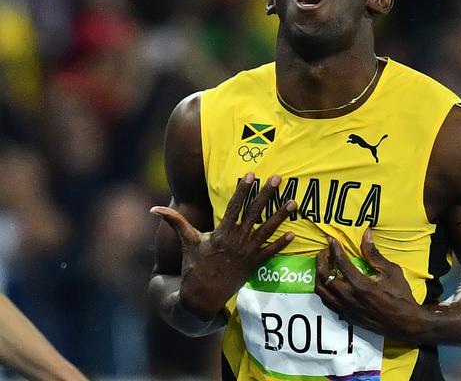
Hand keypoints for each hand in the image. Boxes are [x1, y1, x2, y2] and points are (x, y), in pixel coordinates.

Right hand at [151, 173, 295, 320]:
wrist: (202, 298)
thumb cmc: (194, 267)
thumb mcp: (186, 243)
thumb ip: (174, 222)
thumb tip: (153, 208)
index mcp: (221, 234)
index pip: (234, 207)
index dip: (243, 190)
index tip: (251, 174)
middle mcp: (237, 241)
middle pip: (255, 213)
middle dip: (267, 195)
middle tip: (278, 179)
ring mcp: (247, 253)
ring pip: (268, 230)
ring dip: (281, 216)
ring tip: (294, 202)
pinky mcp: (254, 265)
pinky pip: (271, 252)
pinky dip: (282, 244)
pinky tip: (293, 233)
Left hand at [315, 229, 420, 343]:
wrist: (405, 324)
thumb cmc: (400, 296)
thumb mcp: (391, 272)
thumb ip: (374, 254)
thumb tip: (366, 235)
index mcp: (360, 285)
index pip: (340, 262)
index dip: (334, 248)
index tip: (331, 239)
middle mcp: (349, 298)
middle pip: (324, 277)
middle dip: (321, 260)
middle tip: (325, 251)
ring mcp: (345, 309)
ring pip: (322, 291)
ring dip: (320, 275)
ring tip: (324, 265)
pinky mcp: (346, 316)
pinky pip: (327, 301)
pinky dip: (324, 289)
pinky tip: (330, 282)